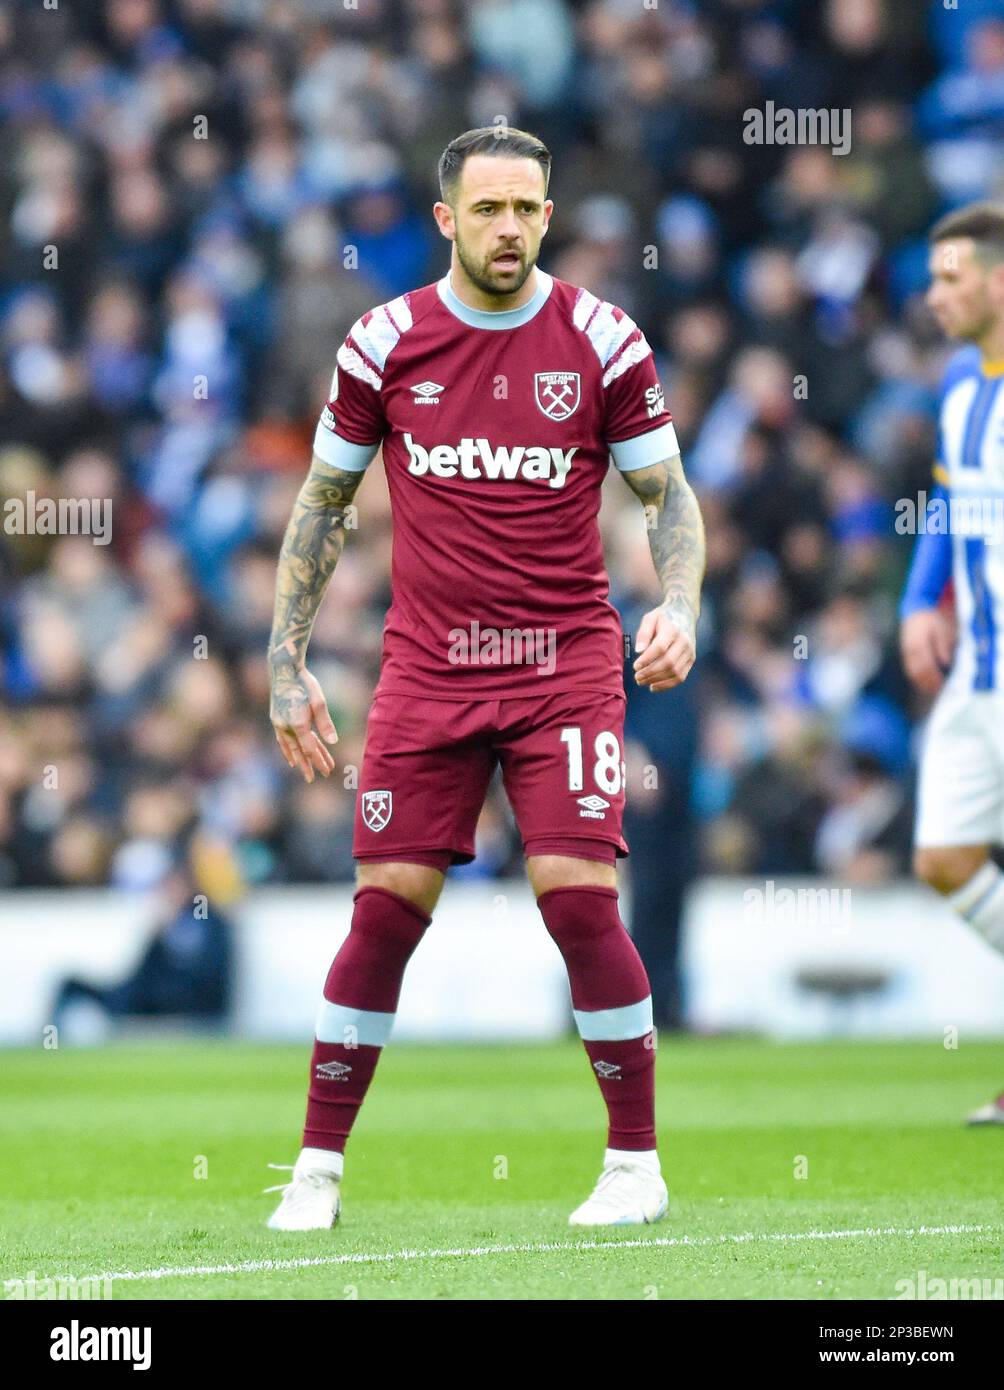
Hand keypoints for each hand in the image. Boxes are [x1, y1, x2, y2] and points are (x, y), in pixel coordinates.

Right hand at [270, 665, 337, 781]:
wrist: (283, 670)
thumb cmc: (305, 684)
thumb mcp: (319, 702)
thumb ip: (325, 723)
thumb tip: (333, 743)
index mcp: (298, 724)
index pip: (310, 749)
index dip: (319, 761)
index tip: (328, 771)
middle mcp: (286, 727)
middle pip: (299, 751)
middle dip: (308, 765)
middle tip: (313, 779)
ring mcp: (279, 724)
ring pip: (290, 746)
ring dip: (298, 759)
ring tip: (304, 770)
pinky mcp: (276, 719)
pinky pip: (282, 740)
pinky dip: (287, 750)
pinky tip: (290, 757)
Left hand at [633, 605, 696, 690]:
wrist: (685, 614)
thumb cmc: (663, 618)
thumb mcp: (650, 618)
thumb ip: (643, 633)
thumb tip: (638, 651)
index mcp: (673, 629)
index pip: (660, 648)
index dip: (647, 659)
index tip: (635, 666)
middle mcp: (684, 641)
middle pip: (668, 662)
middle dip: (650, 672)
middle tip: (637, 677)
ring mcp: (690, 652)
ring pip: (674, 672)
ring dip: (657, 680)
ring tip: (642, 681)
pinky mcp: (691, 660)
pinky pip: (681, 677)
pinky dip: (667, 685)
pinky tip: (653, 686)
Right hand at [900, 607, 954, 695]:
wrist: (917, 610)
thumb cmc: (933, 619)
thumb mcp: (942, 628)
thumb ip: (943, 644)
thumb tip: (944, 662)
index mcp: (918, 642)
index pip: (925, 665)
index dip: (933, 677)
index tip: (942, 685)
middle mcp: (909, 649)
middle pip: (916, 671)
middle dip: (927, 683)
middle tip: (939, 691)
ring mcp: (905, 652)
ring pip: (912, 672)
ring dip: (922, 682)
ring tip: (933, 689)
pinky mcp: (905, 654)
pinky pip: (910, 669)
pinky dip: (918, 677)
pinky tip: (926, 682)